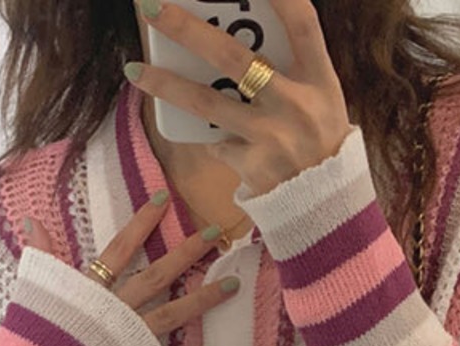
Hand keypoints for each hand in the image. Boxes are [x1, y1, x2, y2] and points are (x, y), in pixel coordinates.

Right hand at [22, 199, 238, 345]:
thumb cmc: (33, 338)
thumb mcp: (34, 291)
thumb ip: (41, 256)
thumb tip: (31, 221)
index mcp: (94, 289)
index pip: (121, 247)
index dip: (142, 222)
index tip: (165, 199)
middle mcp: (120, 310)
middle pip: (158, 276)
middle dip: (188, 253)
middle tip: (216, 233)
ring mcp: (134, 340)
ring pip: (175, 315)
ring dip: (205, 300)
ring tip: (234, 284)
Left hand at [126, 0, 351, 198]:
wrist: (327, 210)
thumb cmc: (319, 146)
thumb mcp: (321, 103)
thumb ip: (289, 72)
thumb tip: (232, 35)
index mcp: (320, 80)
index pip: (302, 23)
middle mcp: (297, 104)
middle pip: (233, 57)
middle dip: (186, 28)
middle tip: (151, 6)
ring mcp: (272, 137)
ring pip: (206, 103)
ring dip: (165, 84)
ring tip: (133, 70)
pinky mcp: (253, 167)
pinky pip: (217, 144)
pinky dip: (212, 139)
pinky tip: (213, 142)